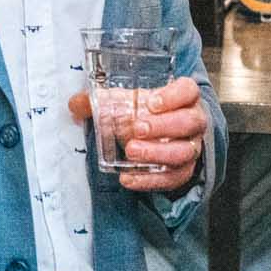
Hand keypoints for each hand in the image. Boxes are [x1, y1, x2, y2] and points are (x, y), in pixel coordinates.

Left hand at [67, 78, 206, 191]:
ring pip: (184, 152)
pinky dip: (150, 180)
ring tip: (131, 151)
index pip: (188, 91)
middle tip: (137, 129)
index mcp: (184, 97)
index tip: (151, 102)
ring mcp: (192, 147)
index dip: (173, 96)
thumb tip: (76, 104)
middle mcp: (194, 121)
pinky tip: (129, 178)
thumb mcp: (131, 101)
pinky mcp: (184, 170)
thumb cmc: (149, 113)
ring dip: (157, 153)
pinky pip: (173, 178)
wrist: (167, 135)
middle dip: (163, 126)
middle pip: (189, 122)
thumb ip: (104, 100)